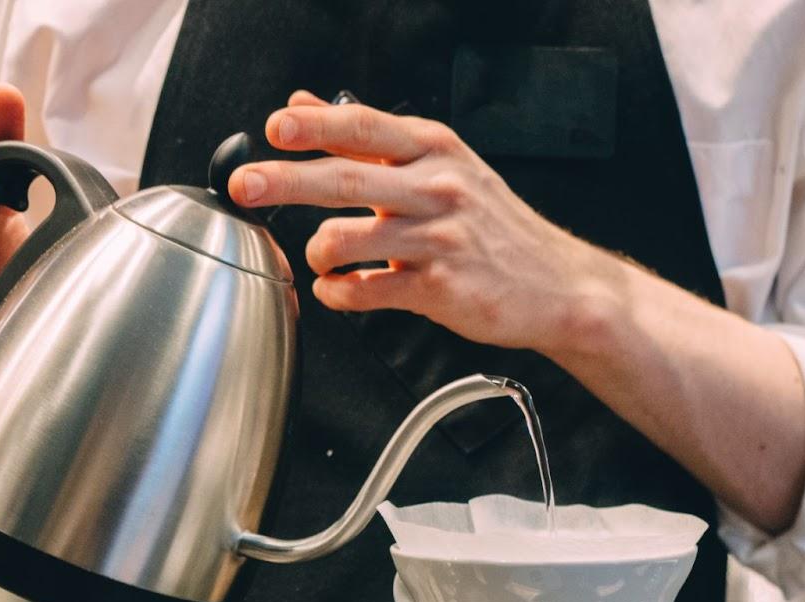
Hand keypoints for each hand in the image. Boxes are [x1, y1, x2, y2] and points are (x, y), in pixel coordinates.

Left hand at [228, 91, 602, 354]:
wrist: (557, 284)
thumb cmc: (493, 228)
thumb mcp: (440, 165)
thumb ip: (370, 139)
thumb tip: (306, 104)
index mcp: (434, 150)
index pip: (362, 127)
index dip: (313, 125)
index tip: (274, 127)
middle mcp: (436, 188)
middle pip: (345, 179)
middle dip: (285, 181)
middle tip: (247, 184)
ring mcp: (438, 239)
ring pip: (349, 238)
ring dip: (319, 252)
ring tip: (322, 258)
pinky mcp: (438, 288)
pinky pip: (367, 290)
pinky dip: (339, 293)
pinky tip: (338, 290)